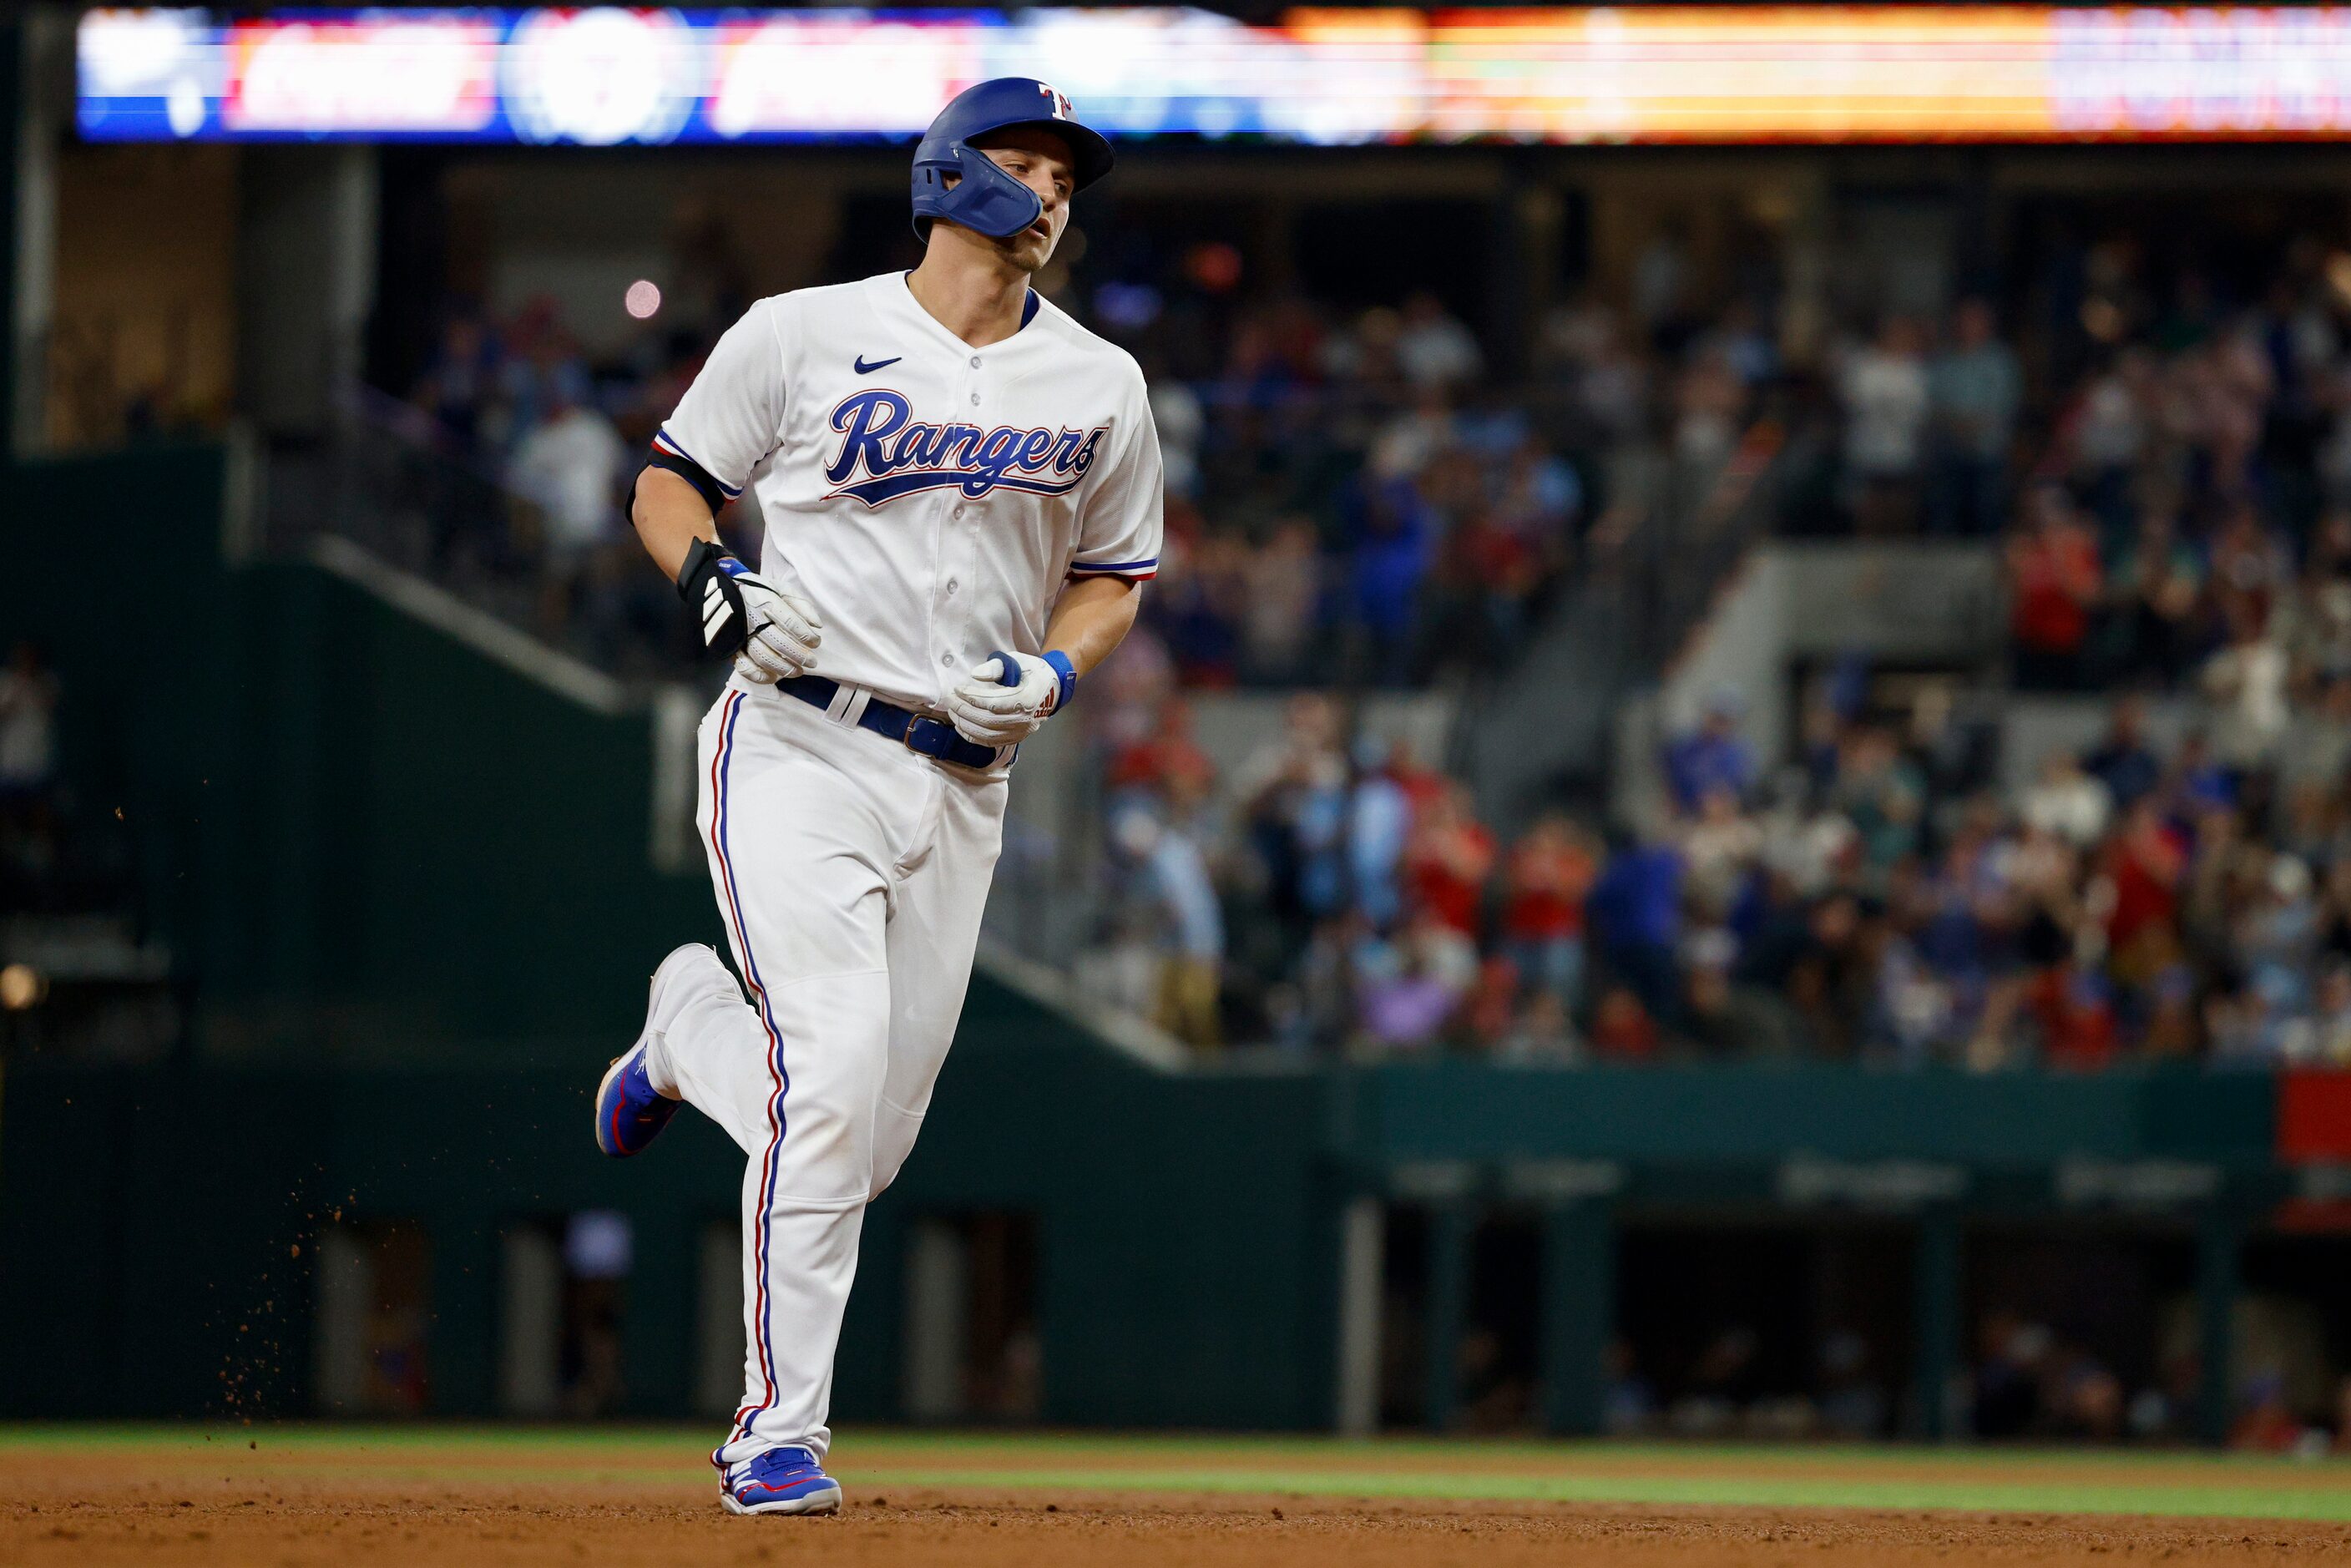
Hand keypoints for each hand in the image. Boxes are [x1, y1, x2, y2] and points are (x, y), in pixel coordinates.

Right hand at [727, 570, 821, 684]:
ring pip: (764, 657)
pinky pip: (744, 667)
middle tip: (812, 662)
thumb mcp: (780, 588)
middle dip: (800, 656)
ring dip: (784, 668)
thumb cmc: (758, 592)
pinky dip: (759, 676)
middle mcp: (753, 619)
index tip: (815, 642)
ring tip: (798, 672)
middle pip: (779, 643)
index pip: (790, 622)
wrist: (722, 593)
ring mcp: (741, 635)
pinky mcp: (732, 647)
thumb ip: (801, 604)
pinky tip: (773, 677)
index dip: (806, 636)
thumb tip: (817, 625)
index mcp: (766, 602)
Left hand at [947, 651, 1061, 746]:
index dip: (972, 697)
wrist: (1053, 689)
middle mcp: (1024, 720)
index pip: (993, 703)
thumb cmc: (1033, 672)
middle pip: (987, 721)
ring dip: (966, 725)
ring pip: (987, 734)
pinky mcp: (1016, 738)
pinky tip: (961, 726)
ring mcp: (1020, 732)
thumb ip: (996, 667)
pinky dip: (973, 736)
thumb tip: (975, 675)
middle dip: (964, 711)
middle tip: (951, 700)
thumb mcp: (1017, 661)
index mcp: (1026, 700)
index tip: (957, 689)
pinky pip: (990, 742)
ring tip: (952, 712)